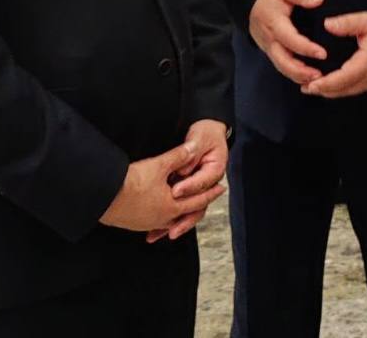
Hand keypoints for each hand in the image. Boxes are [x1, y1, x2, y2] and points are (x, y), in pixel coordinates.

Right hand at [99, 139, 222, 232]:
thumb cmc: (131, 182)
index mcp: (171, 206)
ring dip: (182, 212)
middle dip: (199, 204)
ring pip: (172, 220)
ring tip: (188, 206)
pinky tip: (163, 213)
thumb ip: (178, 157)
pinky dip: (165, 218)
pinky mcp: (136, 223)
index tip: (220, 188)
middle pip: (187, 213)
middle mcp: (162, 219)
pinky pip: (157, 222)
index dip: (210, 192)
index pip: (197, 200)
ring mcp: (148, 223)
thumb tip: (192, 149)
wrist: (104, 197)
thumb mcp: (158, 165)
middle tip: (209, 197)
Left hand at [146, 119, 228, 242]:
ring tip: (155, 235)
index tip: (175, 191)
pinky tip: (152, 229)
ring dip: (172, 224)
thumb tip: (184, 165)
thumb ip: (192, 151)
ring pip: (187, 211)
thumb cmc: (205, 132)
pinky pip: (178, 208)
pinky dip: (166, 220)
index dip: (189, 187)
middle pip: (197, 206)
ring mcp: (196, 189)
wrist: (206, 131)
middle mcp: (207, 184)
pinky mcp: (186, 191)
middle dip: (183, 219)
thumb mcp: (199, 137)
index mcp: (215, 170)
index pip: (202, 183)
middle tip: (171, 229)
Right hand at [249, 0, 326, 83]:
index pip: (290, 39)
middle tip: (319, 76)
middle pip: (282, 61)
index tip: (323, 54)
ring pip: (281, 66)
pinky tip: (306, 78)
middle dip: (300, 71)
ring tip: (316, 80)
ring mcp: (268, 47)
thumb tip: (319, 0)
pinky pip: (280, 65)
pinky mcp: (270, 51)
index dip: (306, 48)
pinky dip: (293, 74)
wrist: (249, 0)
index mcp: (274, 23)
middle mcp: (270, 39)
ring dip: (297, 76)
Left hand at [300, 12, 366, 98]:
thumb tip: (327, 24)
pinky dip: (341, 89)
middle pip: (344, 89)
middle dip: (324, 91)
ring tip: (313, 88)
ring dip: (331, 91)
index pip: (344, 78)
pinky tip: (331, 85)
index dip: (327, 84)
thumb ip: (347, 23)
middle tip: (305, 87)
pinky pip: (355, 88)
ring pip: (349, 91)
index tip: (311, 85)